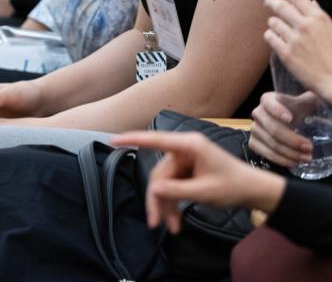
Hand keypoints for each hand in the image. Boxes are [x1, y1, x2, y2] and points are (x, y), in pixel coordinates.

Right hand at [113, 131, 285, 232]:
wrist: (253, 192)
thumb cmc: (233, 186)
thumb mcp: (205, 192)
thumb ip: (177, 190)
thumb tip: (154, 189)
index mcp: (189, 145)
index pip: (156, 140)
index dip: (134, 139)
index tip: (114, 140)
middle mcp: (185, 149)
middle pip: (159, 173)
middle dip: (157, 199)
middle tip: (155, 223)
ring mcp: (186, 159)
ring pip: (165, 182)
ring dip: (166, 205)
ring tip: (172, 227)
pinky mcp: (188, 169)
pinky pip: (173, 185)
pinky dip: (173, 202)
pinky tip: (176, 220)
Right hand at [249, 90, 313, 166]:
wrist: (290, 122)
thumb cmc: (299, 111)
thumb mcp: (306, 102)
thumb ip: (312, 98)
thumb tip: (326, 95)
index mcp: (268, 99)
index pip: (268, 103)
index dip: (278, 111)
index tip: (291, 119)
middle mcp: (258, 113)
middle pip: (273, 129)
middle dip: (292, 140)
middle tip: (309, 147)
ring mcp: (255, 128)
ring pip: (270, 143)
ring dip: (290, 153)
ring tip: (306, 157)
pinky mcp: (254, 142)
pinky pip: (264, 153)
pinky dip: (280, 160)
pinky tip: (293, 162)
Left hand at [264, 0, 331, 102]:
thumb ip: (320, 15)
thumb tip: (312, 2)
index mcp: (319, 18)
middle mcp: (305, 26)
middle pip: (281, 6)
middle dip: (272, 1)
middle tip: (268, 1)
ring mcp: (294, 39)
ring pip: (273, 22)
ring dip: (273, 22)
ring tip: (275, 24)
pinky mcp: (286, 53)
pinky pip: (270, 37)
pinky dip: (270, 35)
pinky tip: (273, 36)